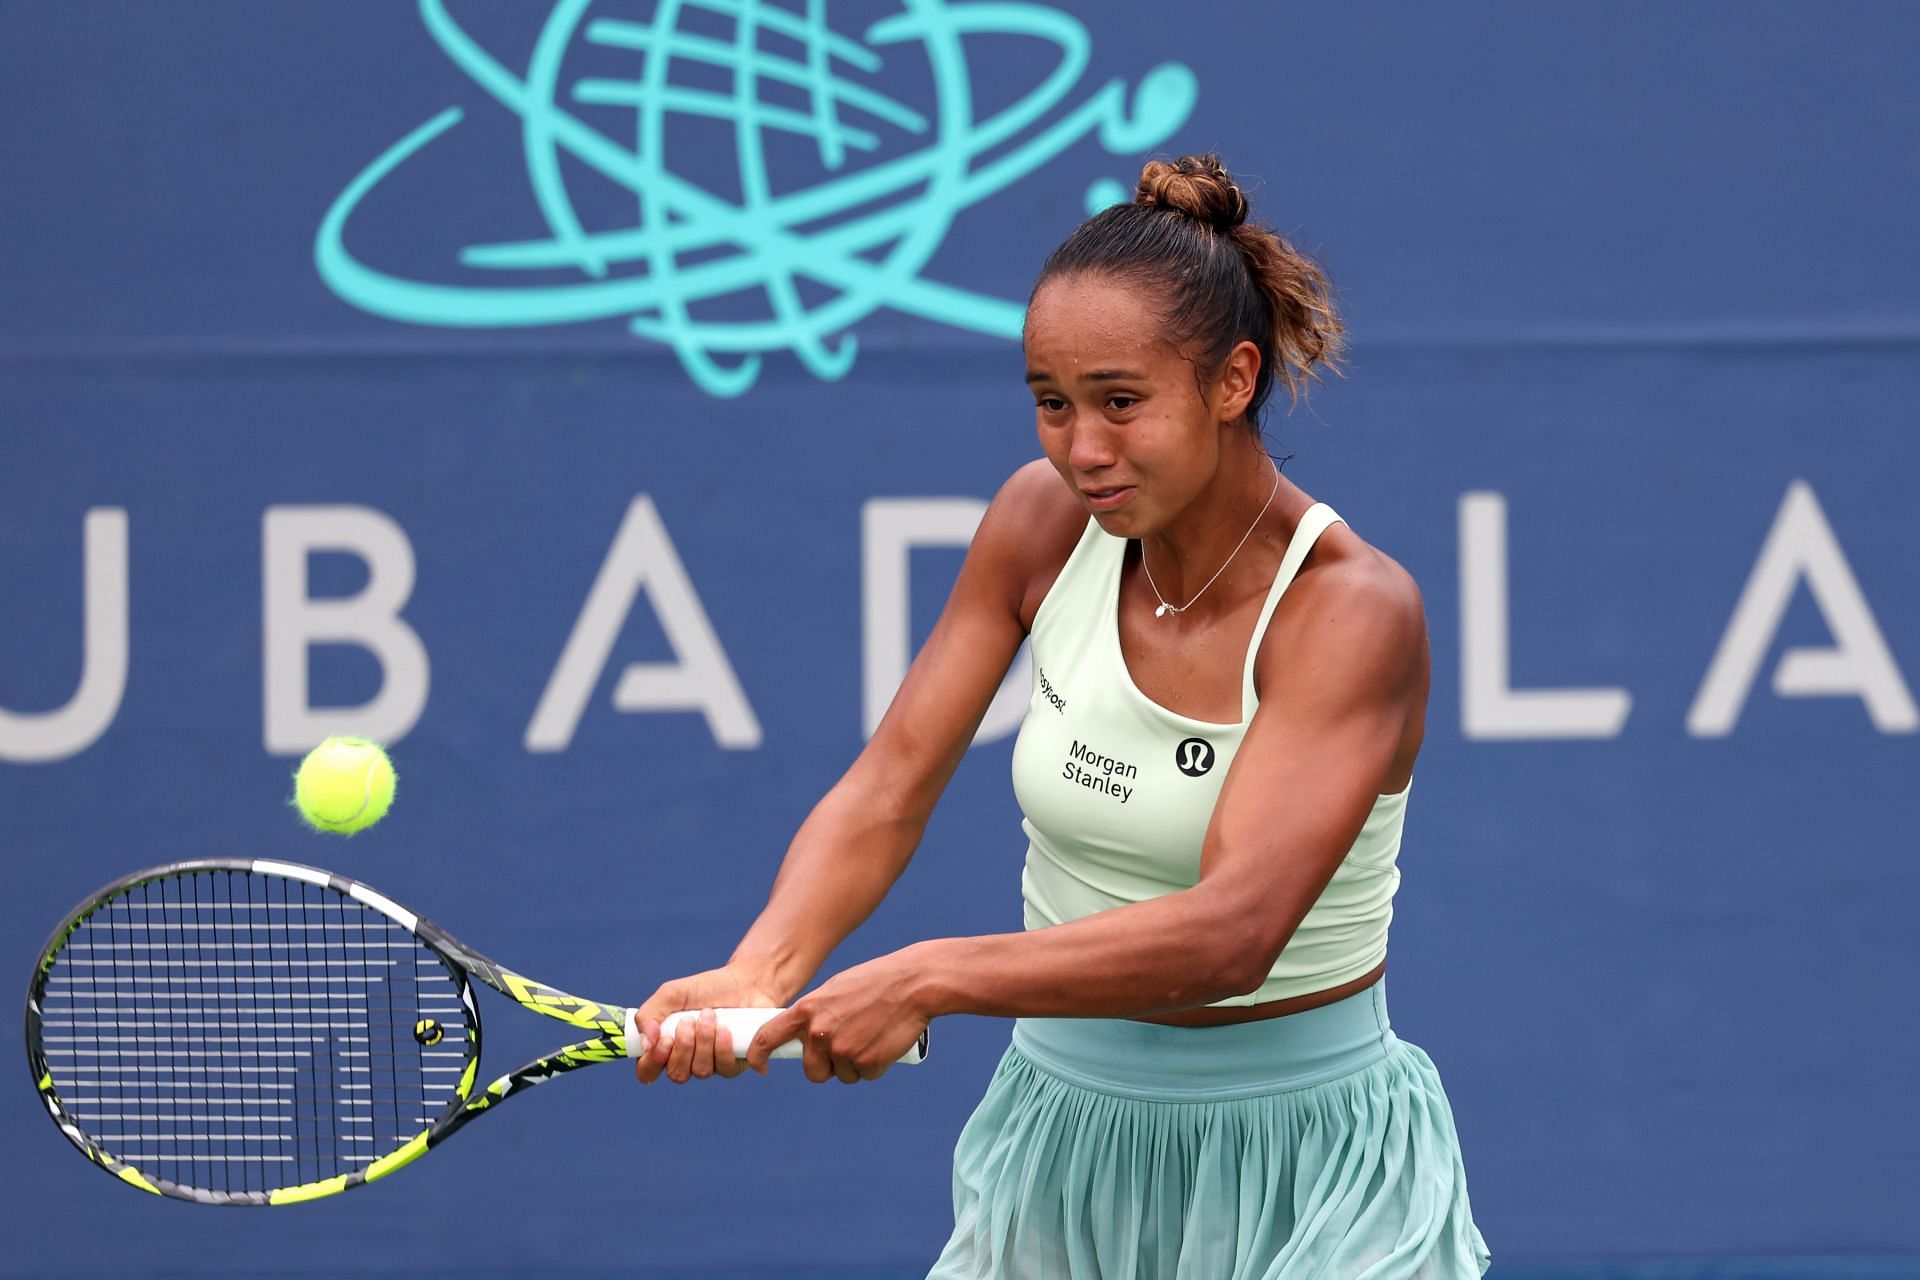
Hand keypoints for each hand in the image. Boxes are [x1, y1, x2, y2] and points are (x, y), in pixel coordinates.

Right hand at [632, 966, 781, 1083]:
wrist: (744, 981)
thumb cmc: (706, 988)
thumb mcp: (671, 994)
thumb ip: (649, 1015)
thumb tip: (645, 1043)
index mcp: (666, 1046)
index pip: (648, 1071)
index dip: (652, 1063)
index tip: (664, 1040)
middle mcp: (687, 1060)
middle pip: (676, 1075)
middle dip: (683, 1047)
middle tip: (689, 1021)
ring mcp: (711, 1064)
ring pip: (700, 1071)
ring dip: (703, 1042)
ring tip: (709, 1015)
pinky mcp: (734, 1064)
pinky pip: (725, 1069)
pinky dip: (722, 1047)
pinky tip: (725, 1028)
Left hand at [745, 947, 930, 1083]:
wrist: (912, 983)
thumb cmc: (875, 983)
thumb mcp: (834, 991)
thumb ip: (816, 1014)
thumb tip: (804, 1037)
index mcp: (807, 1010)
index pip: (768, 1036)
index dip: (758, 1054)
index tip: (758, 1065)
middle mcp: (819, 1033)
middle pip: (812, 1071)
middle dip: (827, 1066)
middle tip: (848, 1045)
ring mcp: (843, 1050)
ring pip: (842, 1074)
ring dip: (855, 1063)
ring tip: (872, 1034)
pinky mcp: (867, 1063)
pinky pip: (866, 1075)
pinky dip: (875, 1064)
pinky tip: (884, 1041)